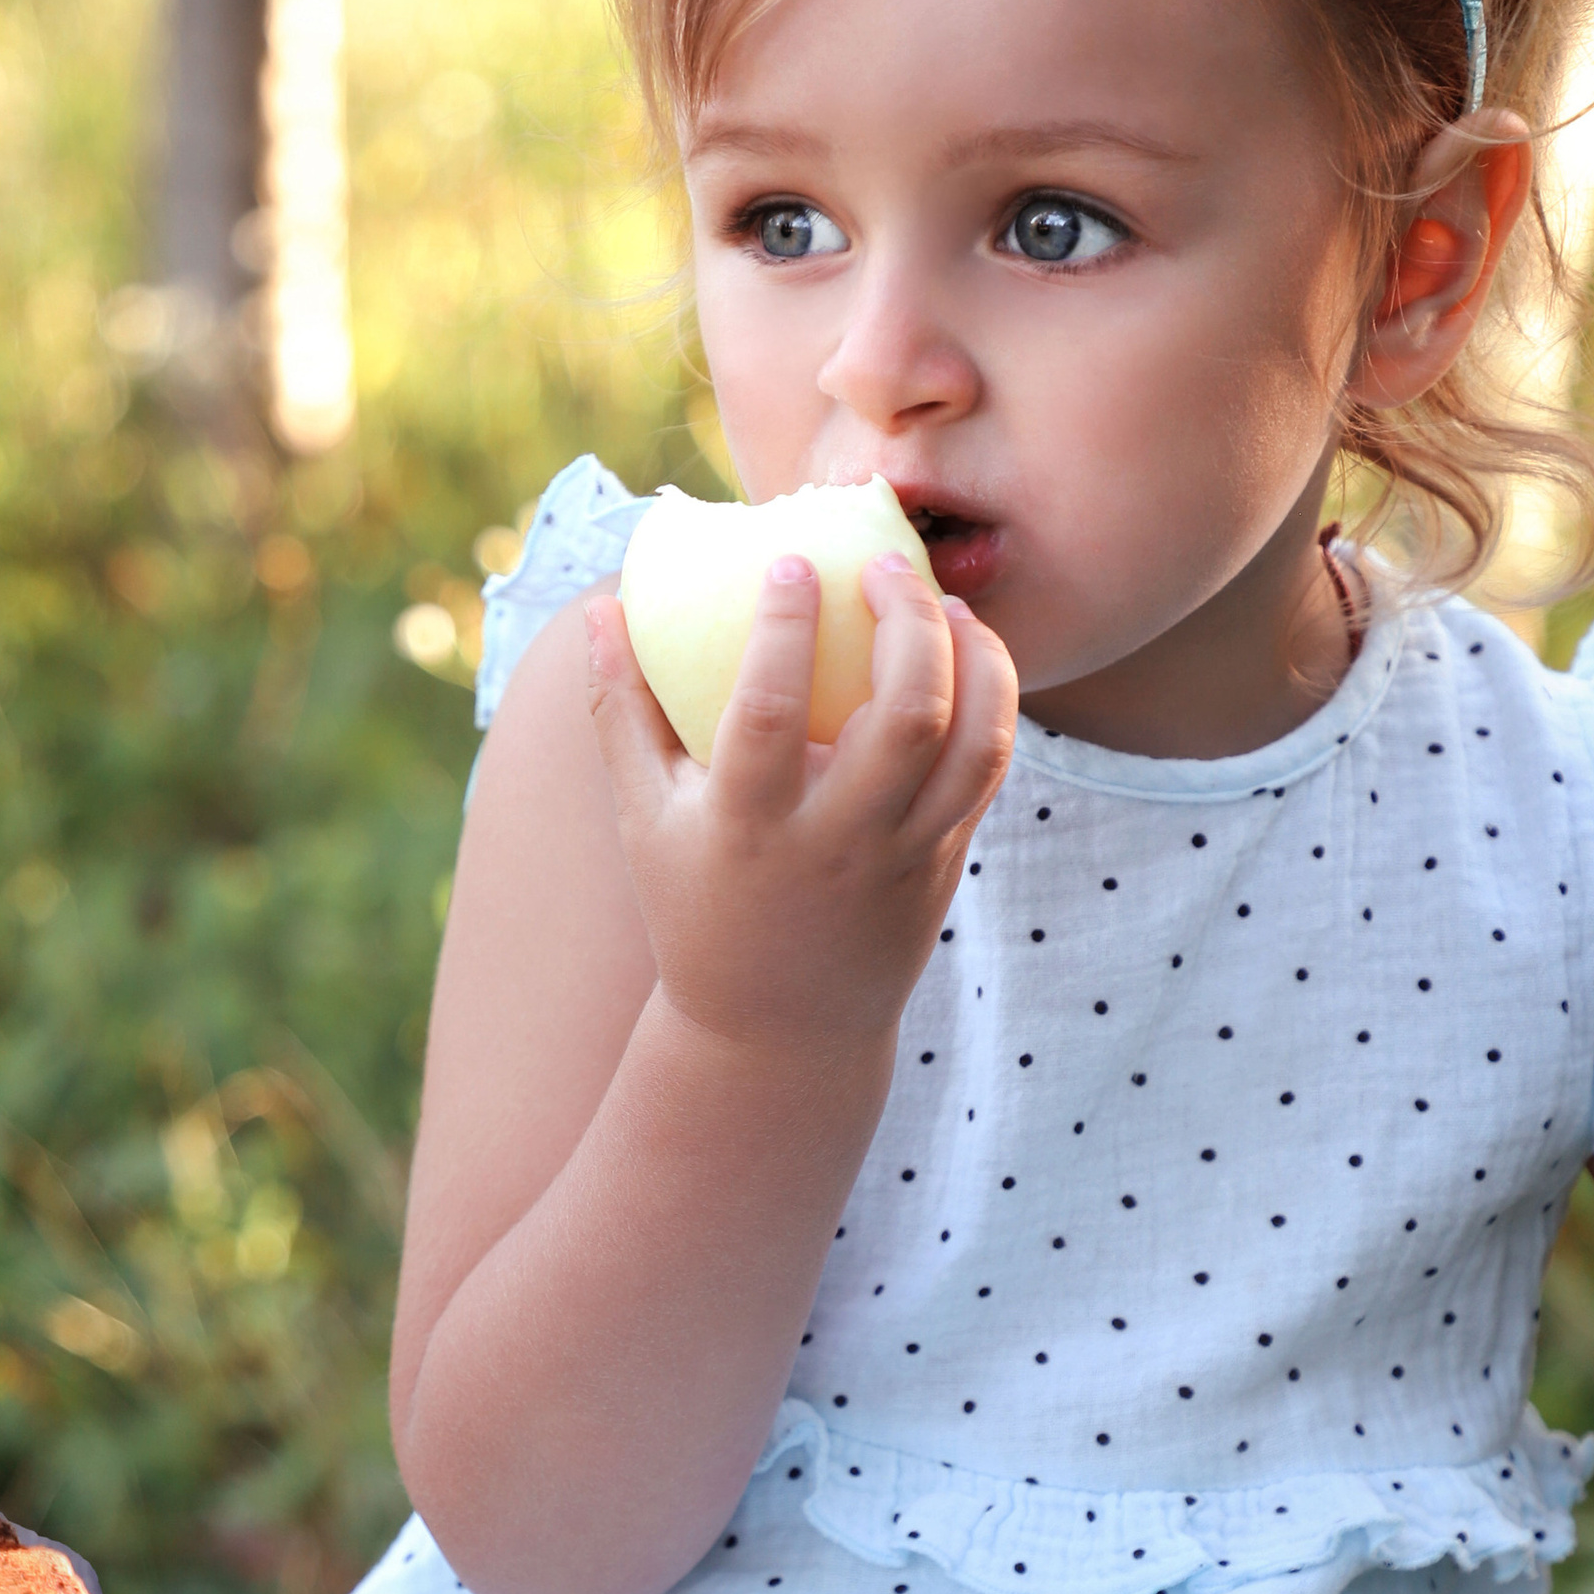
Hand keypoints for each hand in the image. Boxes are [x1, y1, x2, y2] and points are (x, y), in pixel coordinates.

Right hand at [584, 552, 1014, 1067]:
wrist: (779, 1031)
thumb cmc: (698, 906)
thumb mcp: (645, 819)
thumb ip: (621, 710)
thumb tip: (602, 604)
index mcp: (749, 827)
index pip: (770, 714)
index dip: (784, 630)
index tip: (791, 562)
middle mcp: (837, 840)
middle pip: (902, 716)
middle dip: (907, 621)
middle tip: (885, 567)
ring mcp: (902, 854)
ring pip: (970, 739)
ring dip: (970, 653)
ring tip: (940, 601)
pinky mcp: (946, 860)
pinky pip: (988, 764)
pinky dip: (992, 696)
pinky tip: (965, 649)